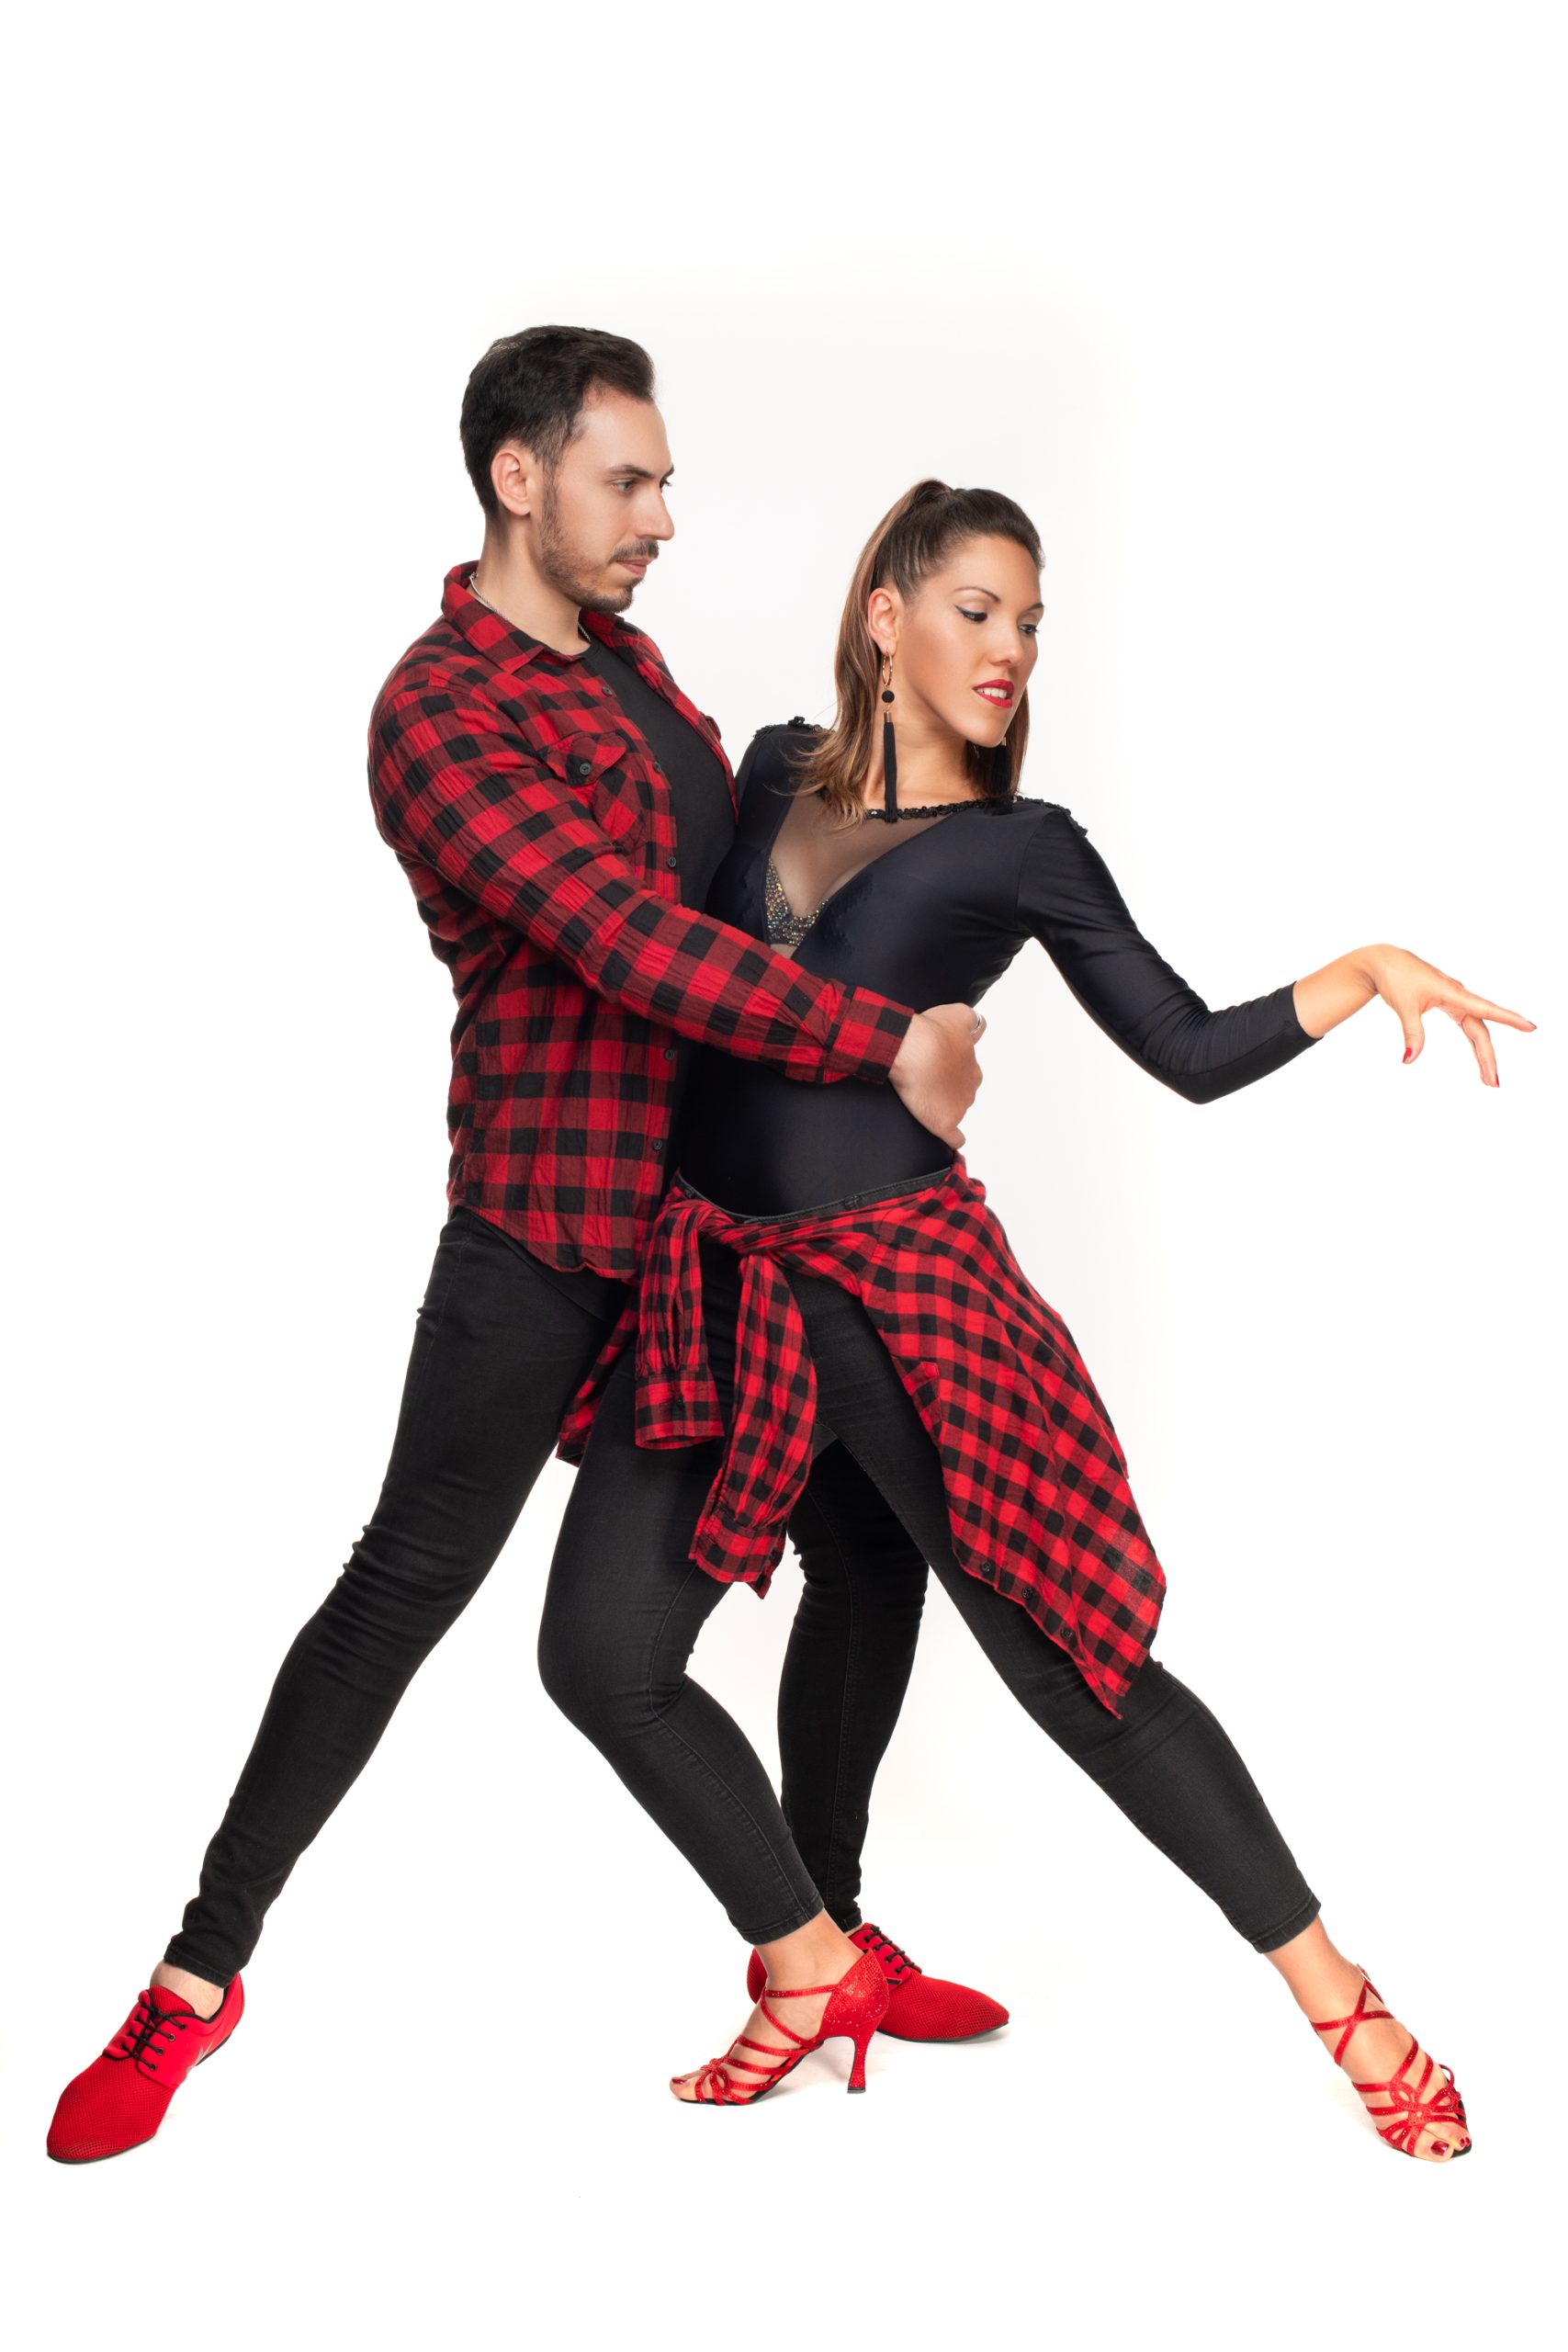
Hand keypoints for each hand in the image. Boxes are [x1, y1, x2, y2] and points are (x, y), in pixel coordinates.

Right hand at [889, 1003, 986, 1145]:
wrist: (914, 1050)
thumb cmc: (929, 1031)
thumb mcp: (956, 1014)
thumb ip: (968, 1019)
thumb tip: (976, 1027)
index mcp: (970, 1059)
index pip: (971, 1065)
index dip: (958, 1065)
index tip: (944, 1063)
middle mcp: (970, 1081)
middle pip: (967, 1085)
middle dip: (954, 1084)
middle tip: (931, 1080)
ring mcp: (960, 1103)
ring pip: (961, 1106)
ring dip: (950, 1105)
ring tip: (929, 1102)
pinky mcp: (946, 1121)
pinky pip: (955, 1137)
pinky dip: (954, 1139)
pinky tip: (950, 1140)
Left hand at [1356, 944, 1535, 1086]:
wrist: (1385, 961)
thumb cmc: (1396, 978)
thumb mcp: (1404, 1007)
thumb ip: (1412, 1034)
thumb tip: (1409, 1060)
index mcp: (1453, 993)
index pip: (1486, 1010)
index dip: (1509, 1019)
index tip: (1530, 1027)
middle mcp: (1458, 996)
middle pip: (1480, 1030)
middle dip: (1487, 1057)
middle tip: (1493, 1084)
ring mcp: (1454, 999)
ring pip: (1475, 1029)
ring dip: (1482, 1052)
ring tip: (1487, 1078)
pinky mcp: (1447, 1002)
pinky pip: (1467, 1023)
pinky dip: (1473, 1040)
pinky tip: (1478, 1054)